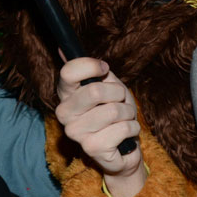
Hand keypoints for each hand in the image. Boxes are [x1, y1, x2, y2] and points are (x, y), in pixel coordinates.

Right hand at [55, 58, 144, 193]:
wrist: (123, 146)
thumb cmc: (114, 112)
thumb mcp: (106, 85)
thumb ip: (91, 69)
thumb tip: (64, 48)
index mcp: (65, 94)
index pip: (68, 72)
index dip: (91, 66)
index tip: (104, 69)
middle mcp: (64, 113)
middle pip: (95, 91)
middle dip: (118, 94)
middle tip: (119, 101)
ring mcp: (75, 132)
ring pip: (113, 111)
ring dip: (128, 113)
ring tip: (123, 119)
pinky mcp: (91, 148)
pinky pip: (123, 128)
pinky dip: (132, 128)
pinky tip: (126, 134)